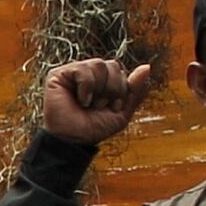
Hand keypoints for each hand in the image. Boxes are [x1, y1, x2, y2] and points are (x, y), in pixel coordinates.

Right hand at [34, 53, 159, 142]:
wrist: (73, 141)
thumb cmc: (94, 128)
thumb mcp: (122, 112)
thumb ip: (136, 90)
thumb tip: (147, 66)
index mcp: (104, 80)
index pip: (121, 71)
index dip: (121, 90)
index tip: (112, 108)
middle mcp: (90, 73)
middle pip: (113, 65)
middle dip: (112, 89)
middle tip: (100, 106)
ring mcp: (74, 73)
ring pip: (99, 64)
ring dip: (99, 89)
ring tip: (89, 104)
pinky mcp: (59, 75)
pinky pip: (82, 69)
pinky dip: (86, 87)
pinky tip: (80, 100)